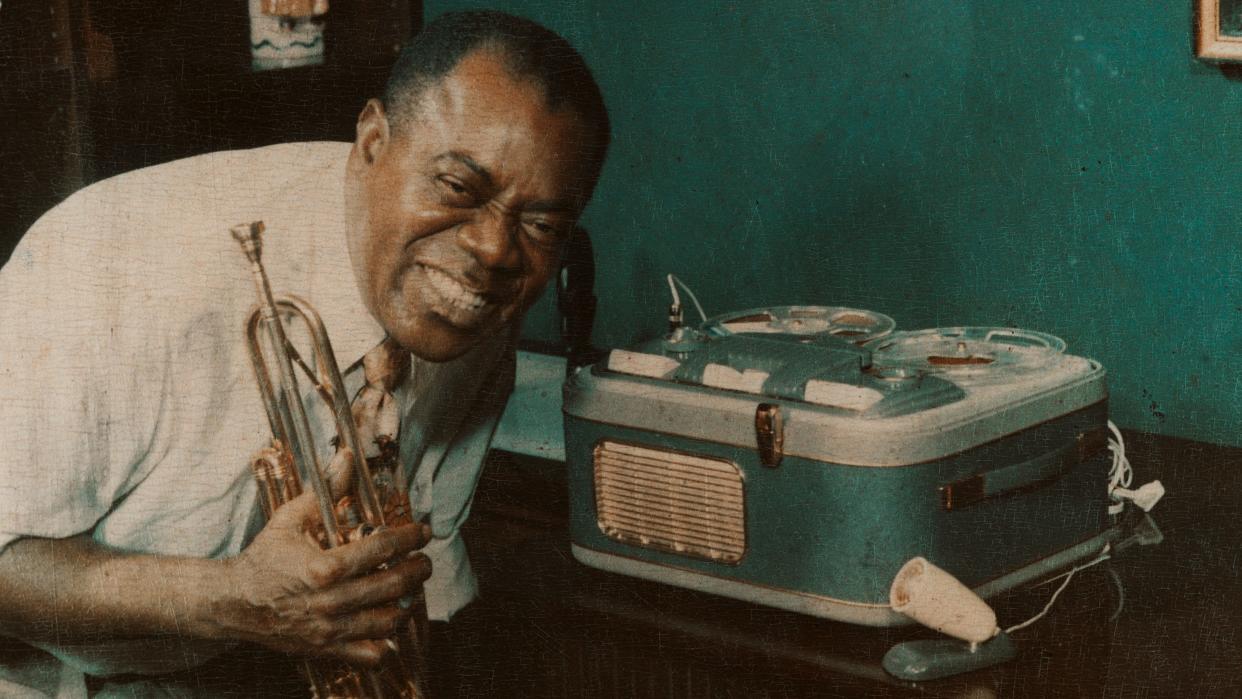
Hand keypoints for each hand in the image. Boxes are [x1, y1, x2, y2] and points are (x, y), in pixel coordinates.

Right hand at [219, 490, 431, 665]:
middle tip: (425, 562)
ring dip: (408, 604)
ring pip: (388, 621)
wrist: (233, 603)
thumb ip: (324, 490)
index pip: (381, 549)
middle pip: (392, 585)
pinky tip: (390, 624)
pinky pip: (370, 655)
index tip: (423, 532)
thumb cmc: (263, 559)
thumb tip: (346, 459)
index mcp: (324, 567)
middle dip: (417, 571)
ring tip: (413, 591)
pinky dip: (387, 643)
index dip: (409, 538)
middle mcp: (330, 601)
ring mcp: (329, 629)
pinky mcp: (326, 650)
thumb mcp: (290, 518)